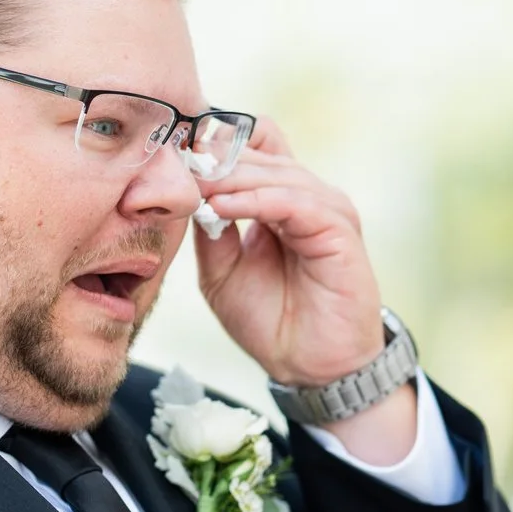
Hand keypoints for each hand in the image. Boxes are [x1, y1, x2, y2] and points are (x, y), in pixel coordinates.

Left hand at [193, 118, 386, 387]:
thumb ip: (209, 229)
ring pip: (275, 171)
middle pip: (261, 151)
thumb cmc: (270, 320)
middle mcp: (308, 197)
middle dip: (214, 159)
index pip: (254, 144)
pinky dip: (256, 200)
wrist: (308, 367)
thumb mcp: (220, 270)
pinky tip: (223, 207)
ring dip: (230, 177)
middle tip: (173, 166)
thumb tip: (185, 191)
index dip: (215, 144)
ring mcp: (327, 210)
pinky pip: (295, 201)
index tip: (173, 156)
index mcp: (282, 199)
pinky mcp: (339, 231)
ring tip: (193, 188)